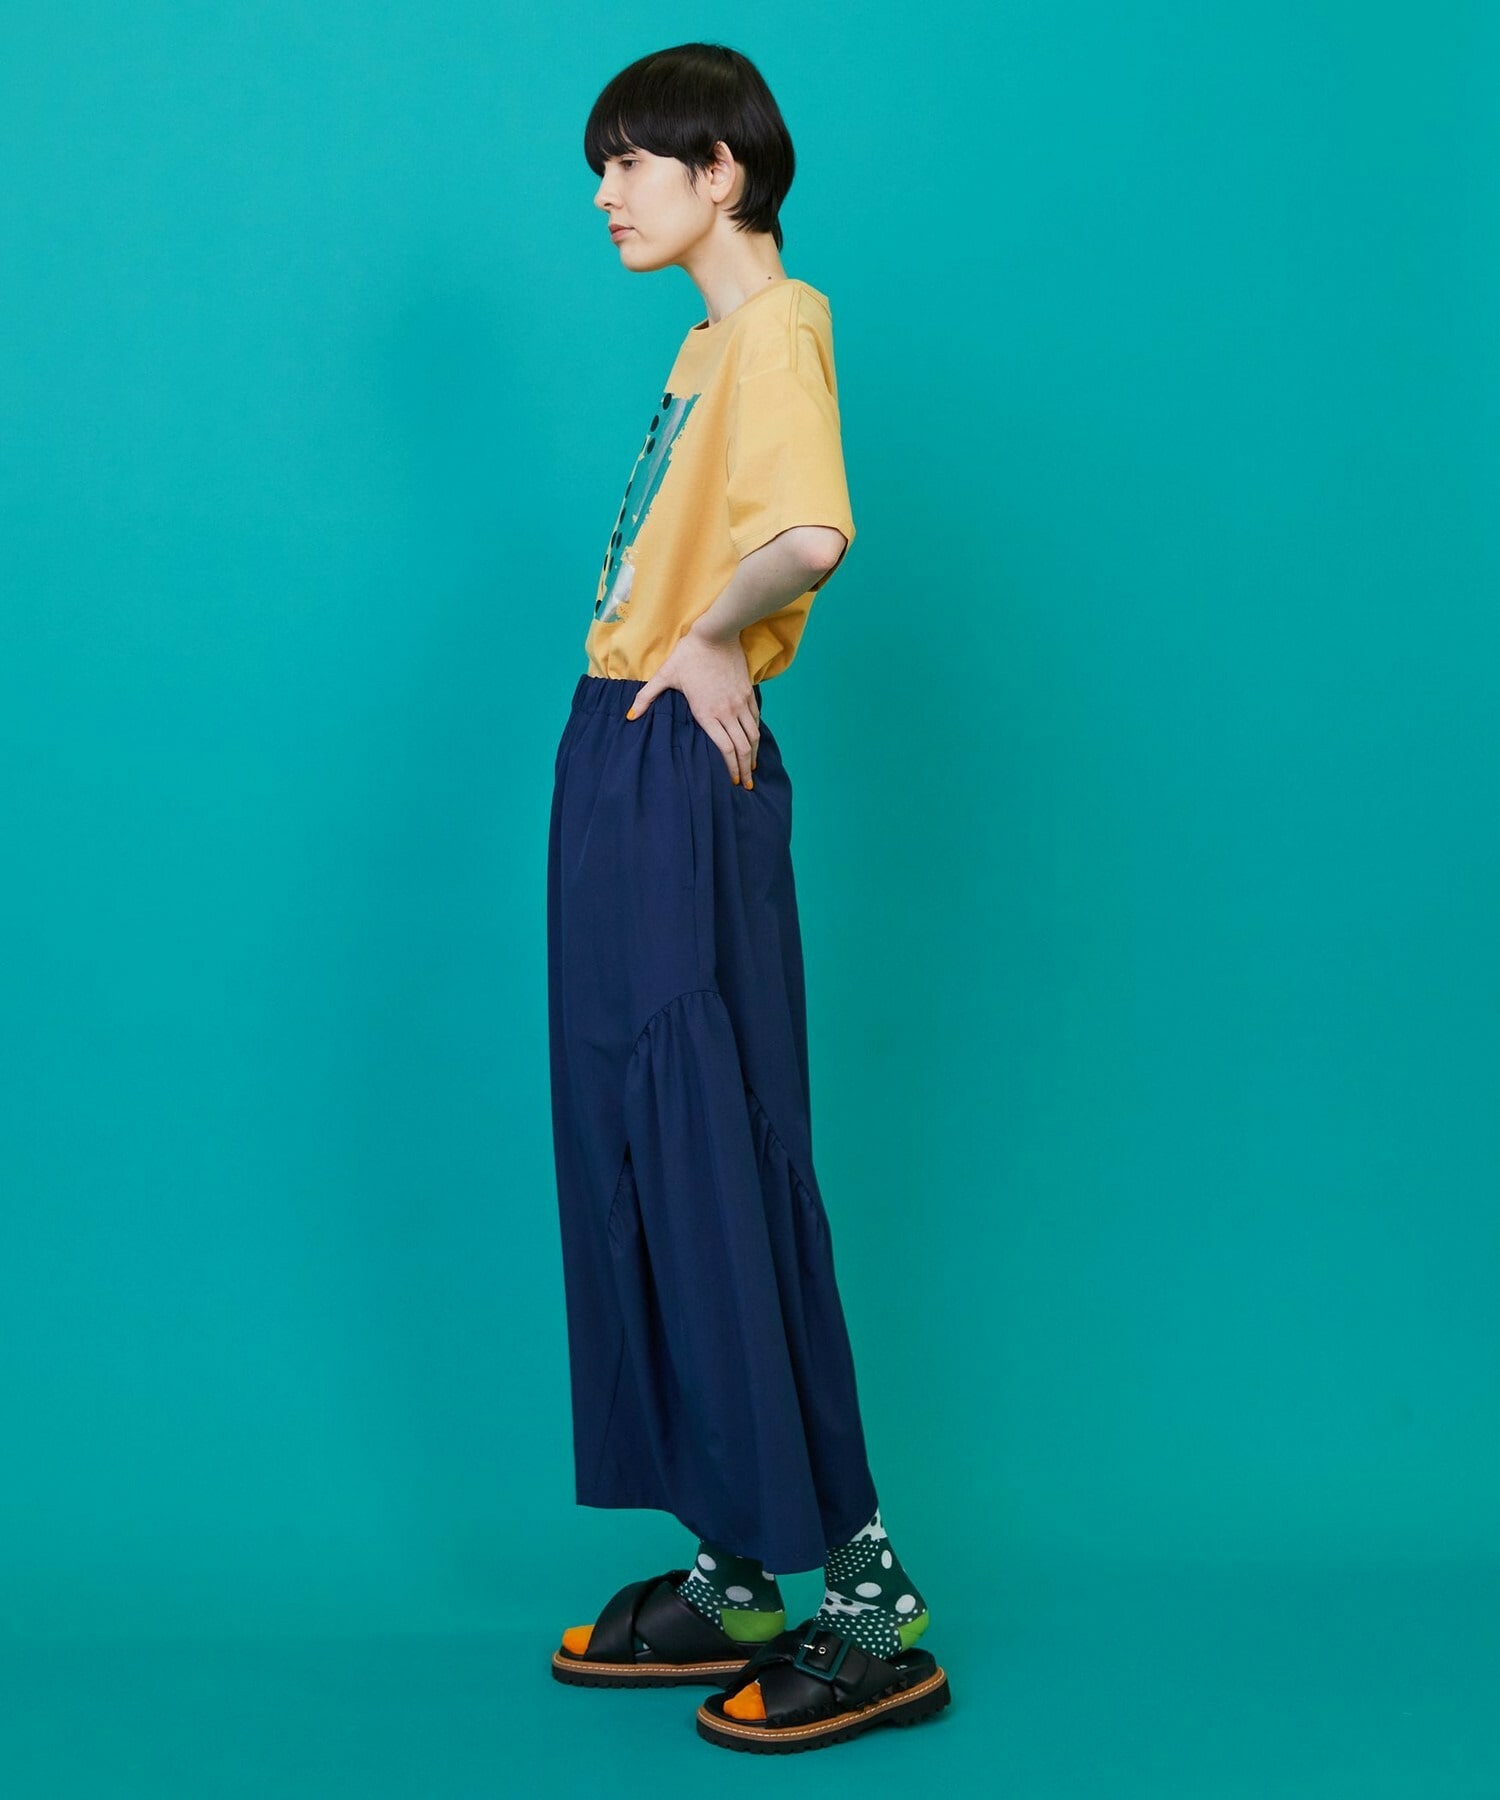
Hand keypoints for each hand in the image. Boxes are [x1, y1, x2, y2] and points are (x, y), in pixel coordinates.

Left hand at [626, 624, 759, 787]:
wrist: (715, 634)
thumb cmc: (689, 655)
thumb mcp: (665, 675)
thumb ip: (646, 697)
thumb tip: (630, 716)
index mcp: (707, 713)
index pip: (725, 748)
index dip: (730, 767)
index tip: (731, 781)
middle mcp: (727, 711)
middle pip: (742, 747)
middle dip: (745, 769)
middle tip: (746, 784)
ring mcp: (740, 702)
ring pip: (752, 735)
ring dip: (753, 755)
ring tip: (752, 769)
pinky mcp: (747, 693)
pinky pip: (755, 719)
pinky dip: (755, 734)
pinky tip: (753, 742)